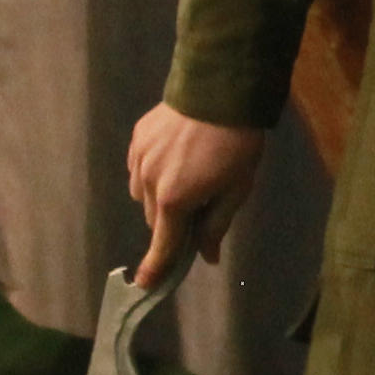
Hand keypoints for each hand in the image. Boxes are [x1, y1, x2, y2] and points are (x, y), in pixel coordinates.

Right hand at [127, 104, 269, 285]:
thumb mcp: (237, 188)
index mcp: (174, 200)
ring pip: (143, 192)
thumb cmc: (237, 144)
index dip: (156, 266)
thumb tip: (207, 257)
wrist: (220, 90)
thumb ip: (217, 224)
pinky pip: (139, 167)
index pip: (164, 242)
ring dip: (160, 194)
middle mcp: (148, 183)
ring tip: (188, 172)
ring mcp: (139, 158)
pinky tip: (175, 153)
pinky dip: (153, 170)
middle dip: (173, 220)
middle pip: (155, 218)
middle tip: (199, 203)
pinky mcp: (137, 138)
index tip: (145, 285)